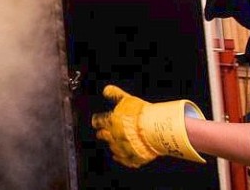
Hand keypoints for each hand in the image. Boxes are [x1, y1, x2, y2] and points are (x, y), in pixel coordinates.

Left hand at [91, 84, 205, 167]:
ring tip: (112, 145)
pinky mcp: (134, 157)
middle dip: (102, 134)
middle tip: (100, 134)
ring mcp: (123, 148)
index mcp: (111, 122)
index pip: (99, 122)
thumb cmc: (141, 113)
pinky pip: (125, 160)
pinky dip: (121, 160)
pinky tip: (118, 158)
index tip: (95, 123)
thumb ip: (115, 94)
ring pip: (113, 149)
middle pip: (104, 136)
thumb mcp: (127, 99)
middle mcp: (114, 136)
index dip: (97, 122)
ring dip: (112, 146)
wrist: (154, 129)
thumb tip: (106, 89)